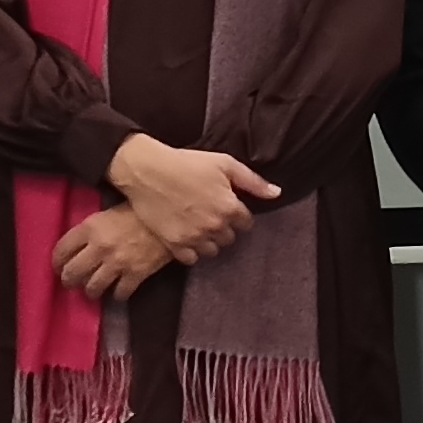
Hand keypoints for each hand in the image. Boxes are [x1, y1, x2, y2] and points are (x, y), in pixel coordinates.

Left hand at [52, 207, 169, 301]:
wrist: (171, 218)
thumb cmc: (140, 210)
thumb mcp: (109, 212)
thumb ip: (92, 228)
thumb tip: (80, 244)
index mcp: (90, 228)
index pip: (61, 250)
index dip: (56, 261)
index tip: (58, 266)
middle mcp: (99, 248)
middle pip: (72, 273)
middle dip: (68, 280)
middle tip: (70, 282)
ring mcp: (117, 263)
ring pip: (92, 287)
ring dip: (90, 291)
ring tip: (92, 290)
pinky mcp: (135, 274)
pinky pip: (119, 293)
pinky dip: (117, 295)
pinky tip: (118, 292)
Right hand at [110, 133, 274, 259]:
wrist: (146, 170)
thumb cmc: (186, 163)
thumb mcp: (224, 164)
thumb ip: (253, 182)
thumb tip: (276, 193)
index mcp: (229, 207)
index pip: (246, 223)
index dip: (237, 214)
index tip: (226, 206)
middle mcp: (214, 226)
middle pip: (229, 238)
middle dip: (223, 227)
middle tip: (209, 213)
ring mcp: (194, 237)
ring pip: (212, 250)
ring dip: (208, 240)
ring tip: (197, 224)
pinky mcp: (174, 244)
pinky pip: (191, 258)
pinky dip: (190, 250)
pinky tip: (185, 235)